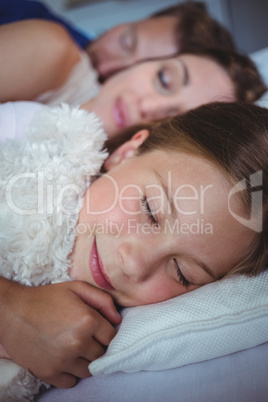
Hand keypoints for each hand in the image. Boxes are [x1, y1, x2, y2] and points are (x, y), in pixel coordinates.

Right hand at [0, 278, 120, 387]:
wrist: (13, 311)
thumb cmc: (46, 298)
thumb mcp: (77, 288)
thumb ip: (103, 300)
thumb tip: (117, 320)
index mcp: (87, 320)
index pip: (111, 337)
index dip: (104, 332)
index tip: (95, 329)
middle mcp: (78, 343)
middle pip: (101, 355)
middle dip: (96, 346)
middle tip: (84, 337)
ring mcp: (63, 360)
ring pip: (89, 370)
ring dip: (85, 361)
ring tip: (74, 348)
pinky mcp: (49, 373)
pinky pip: (71, 382)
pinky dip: (71, 373)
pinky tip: (64, 359)